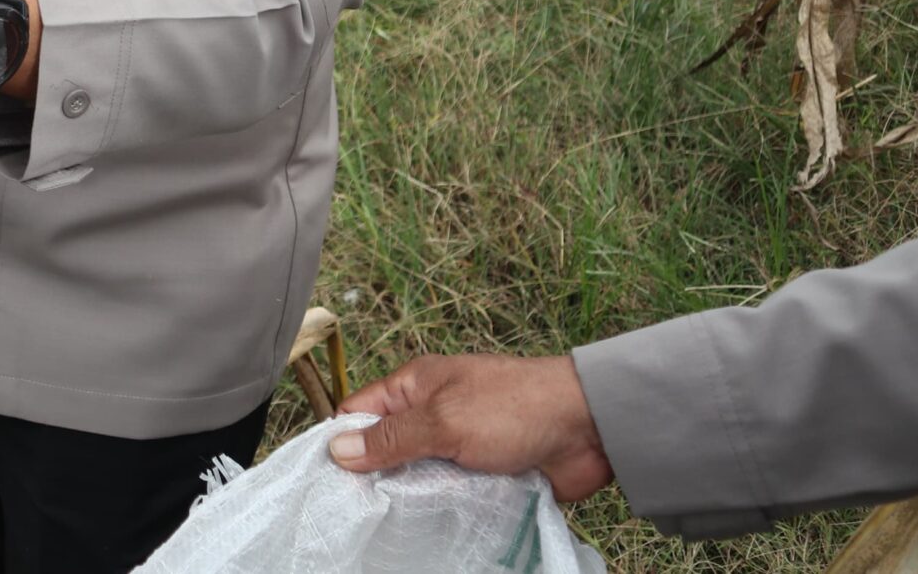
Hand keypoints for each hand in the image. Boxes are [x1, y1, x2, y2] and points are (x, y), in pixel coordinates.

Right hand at [328, 355, 613, 502]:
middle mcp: (433, 415)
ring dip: (414, 499)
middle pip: (387, 451)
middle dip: (376, 480)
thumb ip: (392, 438)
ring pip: (419, 478)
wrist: (589, 428)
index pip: (360, 413)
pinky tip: (433, 531)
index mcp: (416, 387)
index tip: (328, 482)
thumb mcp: (443, 420)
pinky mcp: (485, 475)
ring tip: (395, 528)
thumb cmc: (514, 407)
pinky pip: (452, 496)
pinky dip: (444, 510)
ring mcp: (460, 447)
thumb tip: (338, 450)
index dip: (341, 444)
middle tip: (360, 515)